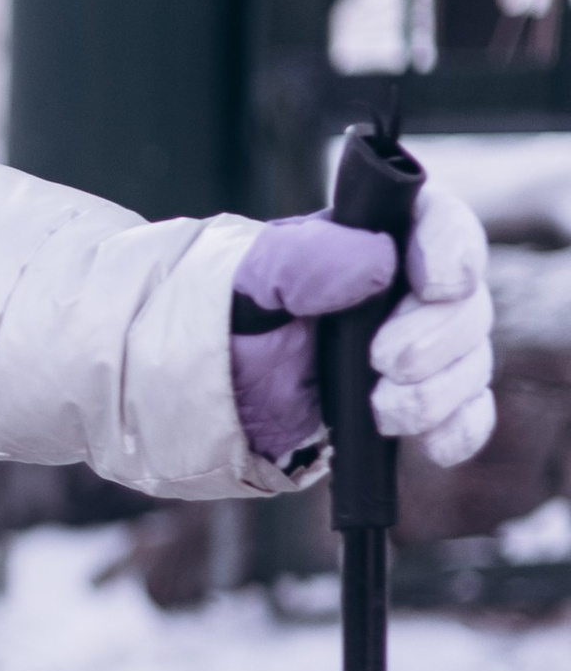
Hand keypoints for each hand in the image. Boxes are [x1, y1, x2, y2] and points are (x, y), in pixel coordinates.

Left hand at [229, 186, 494, 469]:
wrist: (200, 387)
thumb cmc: (224, 316)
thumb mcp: (247, 279)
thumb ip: (302, 260)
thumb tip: (376, 261)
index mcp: (370, 240)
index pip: (439, 224)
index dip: (453, 249)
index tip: (437, 286)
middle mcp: (405, 290)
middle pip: (465, 303)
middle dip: (438, 336)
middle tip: (384, 360)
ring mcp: (416, 347)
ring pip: (469, 360)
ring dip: (440, 390)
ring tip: (384, 410)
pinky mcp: (413, 400)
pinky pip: (465, 413)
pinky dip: (460, 428)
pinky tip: (436, 446)